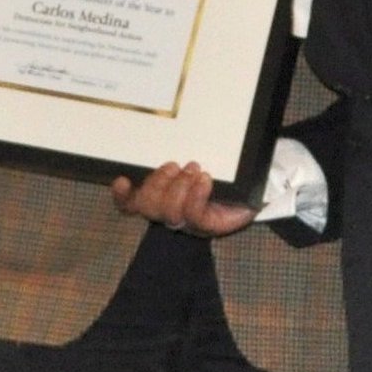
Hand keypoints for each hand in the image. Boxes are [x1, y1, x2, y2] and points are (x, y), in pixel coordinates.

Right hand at [111, 162, 256, 236]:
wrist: (250, 192)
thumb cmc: (217, 176)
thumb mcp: (195, 162)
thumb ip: (175, 155)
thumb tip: (151, 145)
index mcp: (161, 198)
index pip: (131, 203)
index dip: (122, 196)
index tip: (121, 179)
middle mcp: (170, 212)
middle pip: (147, 205)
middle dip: (159, 183)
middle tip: (176, 166)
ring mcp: (188, 221)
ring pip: (169, 211)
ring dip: (180, 187)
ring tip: (195, 170)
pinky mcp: (208, 226)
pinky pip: (195, 216)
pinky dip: (197, 195)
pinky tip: (205, 180)